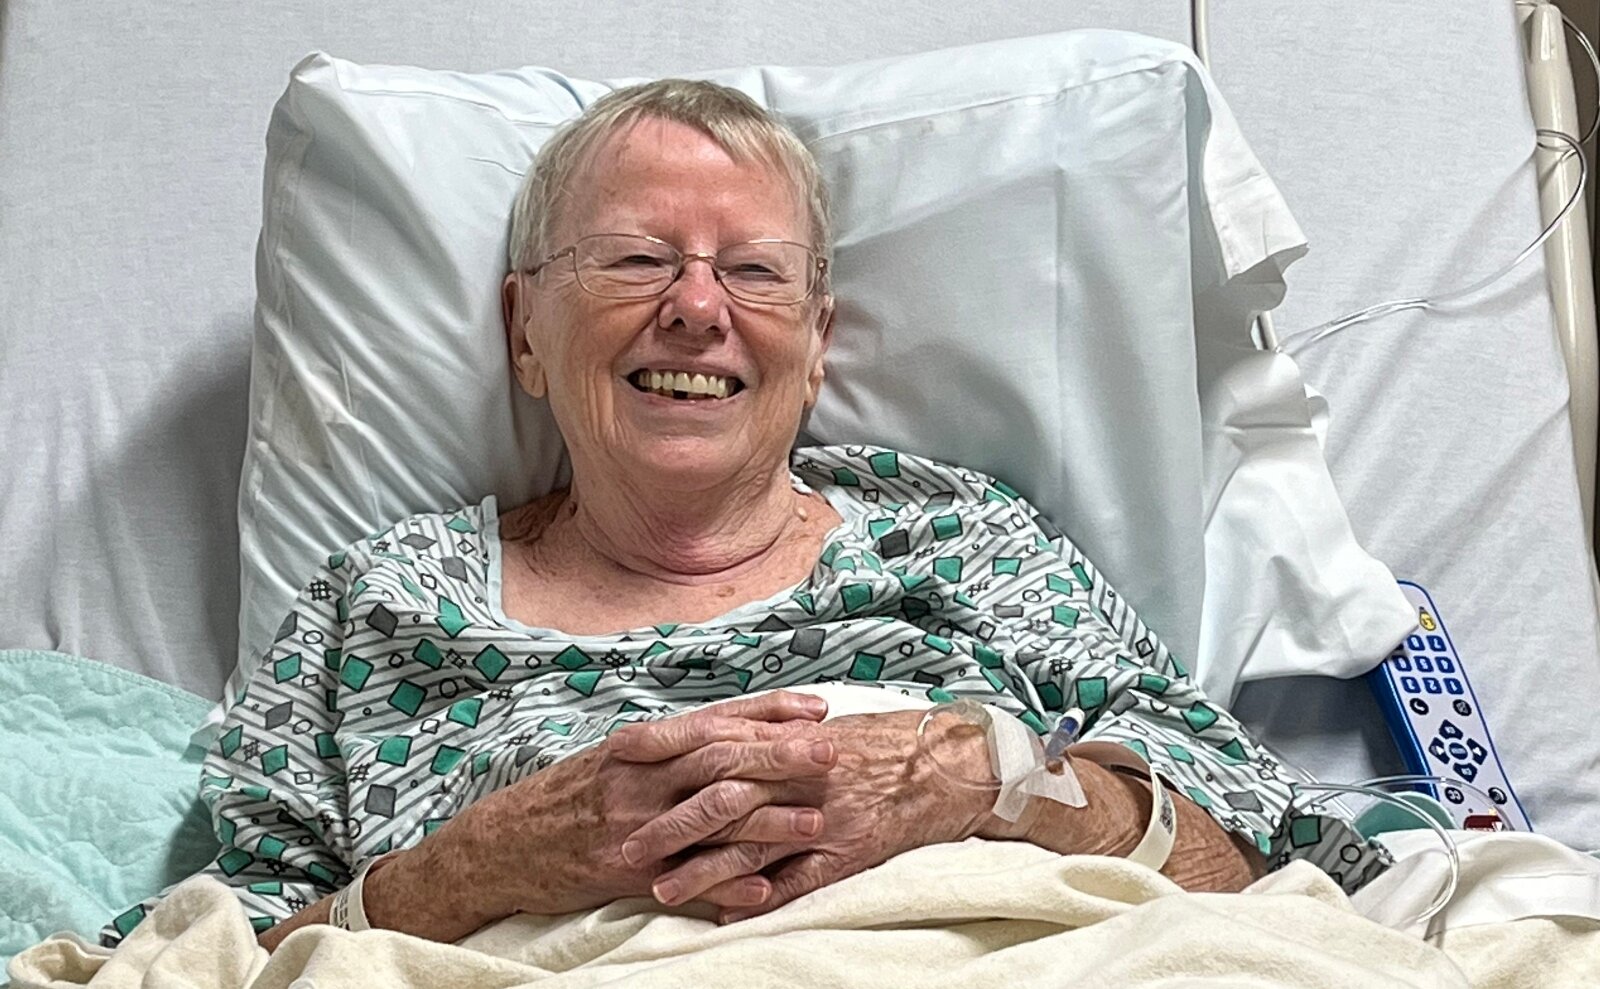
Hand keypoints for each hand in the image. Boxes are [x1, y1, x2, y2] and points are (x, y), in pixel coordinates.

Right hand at [382, 690, 839, 927]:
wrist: (501, 844)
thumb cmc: (567, 795)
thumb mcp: (615, 756)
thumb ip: (671, 745)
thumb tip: (733, 727)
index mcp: (639, 744)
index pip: (716, 720)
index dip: (770, 713)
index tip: (817, 708)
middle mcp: (638, 778)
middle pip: (721, 759)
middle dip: (781, 754)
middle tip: (832, 751)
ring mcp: (634, 826)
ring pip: (712, 817)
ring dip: (768, 820)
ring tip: (816, 820)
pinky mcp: (626, 872)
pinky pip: (686, 879)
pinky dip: (726, 884)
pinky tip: (764, 890)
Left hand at [610, 709, 997, 921]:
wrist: (948, 761)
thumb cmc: (880, 742)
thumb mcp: (818, 727)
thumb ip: (766, 737)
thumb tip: (710, 746)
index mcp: (787, 738)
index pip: (712, 740)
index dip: (663, 748)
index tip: (617, 756)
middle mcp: (799, 774)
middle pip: (719, 797)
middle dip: (668, 822)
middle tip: (622, 844)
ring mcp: (821, 816)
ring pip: (751, 845)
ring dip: (702, 870)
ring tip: (661, 890)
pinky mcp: (846, 852)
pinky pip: (797, 881)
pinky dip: (761, 900)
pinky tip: (727, 918)